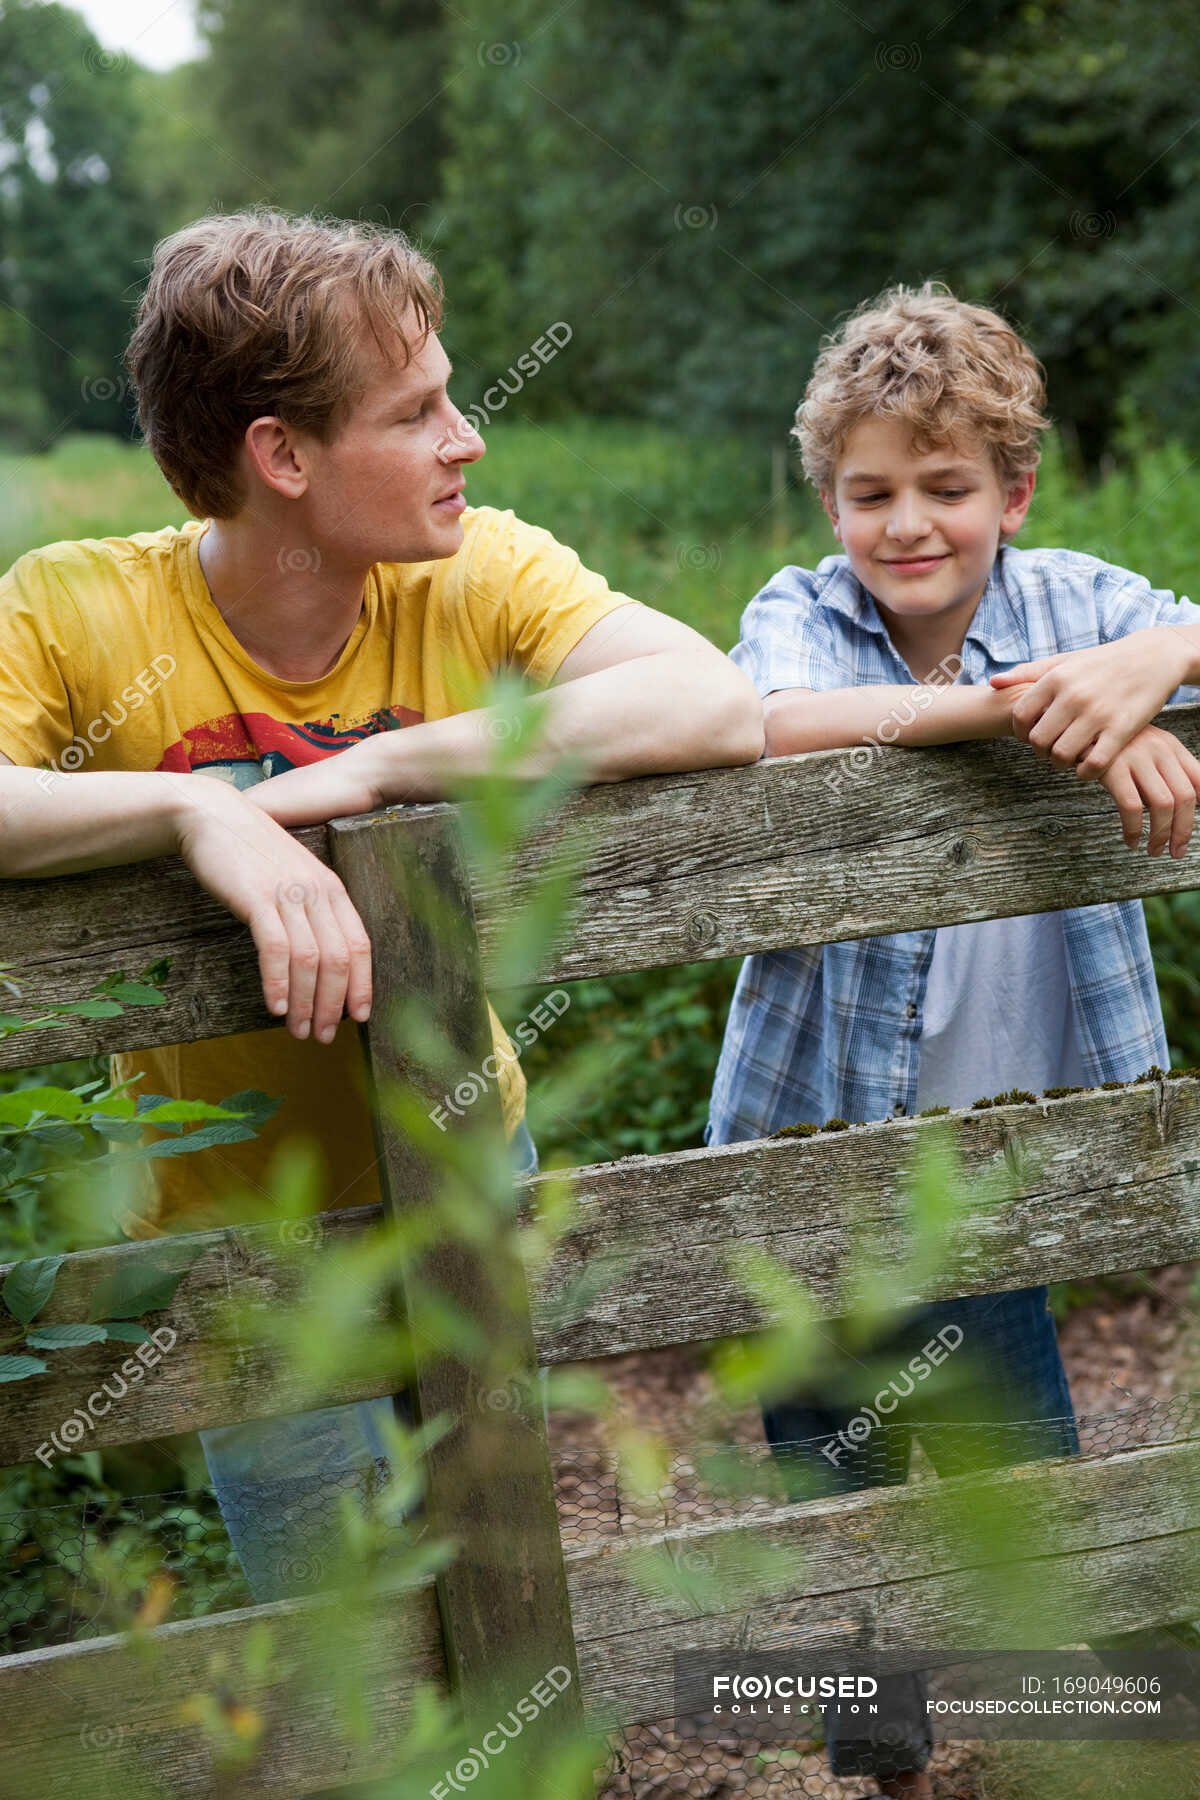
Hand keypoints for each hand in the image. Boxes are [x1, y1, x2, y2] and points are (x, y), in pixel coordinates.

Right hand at [173, 776, 371, 1040]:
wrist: (212, 816)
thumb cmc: (251, 853)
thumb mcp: (292, 878)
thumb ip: (310, 911)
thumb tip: (318, 960)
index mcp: (332, 889)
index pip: (360, 945)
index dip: (362, 985)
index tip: (359, 1018)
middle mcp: (318, 891)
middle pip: (338, 959)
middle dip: (332, 1005)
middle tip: (322, 1036)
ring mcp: (288, 894)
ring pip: (310, 960)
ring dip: (305, 1002)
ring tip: (297, 1031)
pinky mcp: (258, 897)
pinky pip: (275, 949)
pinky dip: (278, 982)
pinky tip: (274, 1007)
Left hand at [989, 628, 1191, 777]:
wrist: (1153, 657)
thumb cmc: (1102, 662)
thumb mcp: (1064, 661)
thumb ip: (1028, 672)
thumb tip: (992, 683)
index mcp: (1056, 678)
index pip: (1020, 717)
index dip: (1021, 733)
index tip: (1032, 736)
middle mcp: (1073, 696)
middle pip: (1038, 741)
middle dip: (1041, 751)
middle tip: (1051, 750)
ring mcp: (1098, 713)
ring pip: (1061, 756)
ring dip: (1061, 764)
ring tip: (1069, 758)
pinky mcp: (1122, 729)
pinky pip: (1093, 764)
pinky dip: (1086, 772)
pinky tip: (1088, 767)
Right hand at [1099, 725, 1199, 858]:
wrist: (1079, 725)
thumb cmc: (1112, 743)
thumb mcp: (1147, 746)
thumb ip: (1170, 768)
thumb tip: (1196, 799)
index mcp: (1171, 746)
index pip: (1199, 780)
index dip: (1199, 809)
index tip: (1190, 830)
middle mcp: (1159, 750)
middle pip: (1184, 797)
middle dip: (1183, 831)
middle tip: (1176, 850)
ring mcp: (1136, 758)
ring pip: (1162, 805)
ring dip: (1160, 834)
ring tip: (1154, 850)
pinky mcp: (1113, 769)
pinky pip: (1131, 807)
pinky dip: (1134, 829)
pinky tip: (1131, 839)